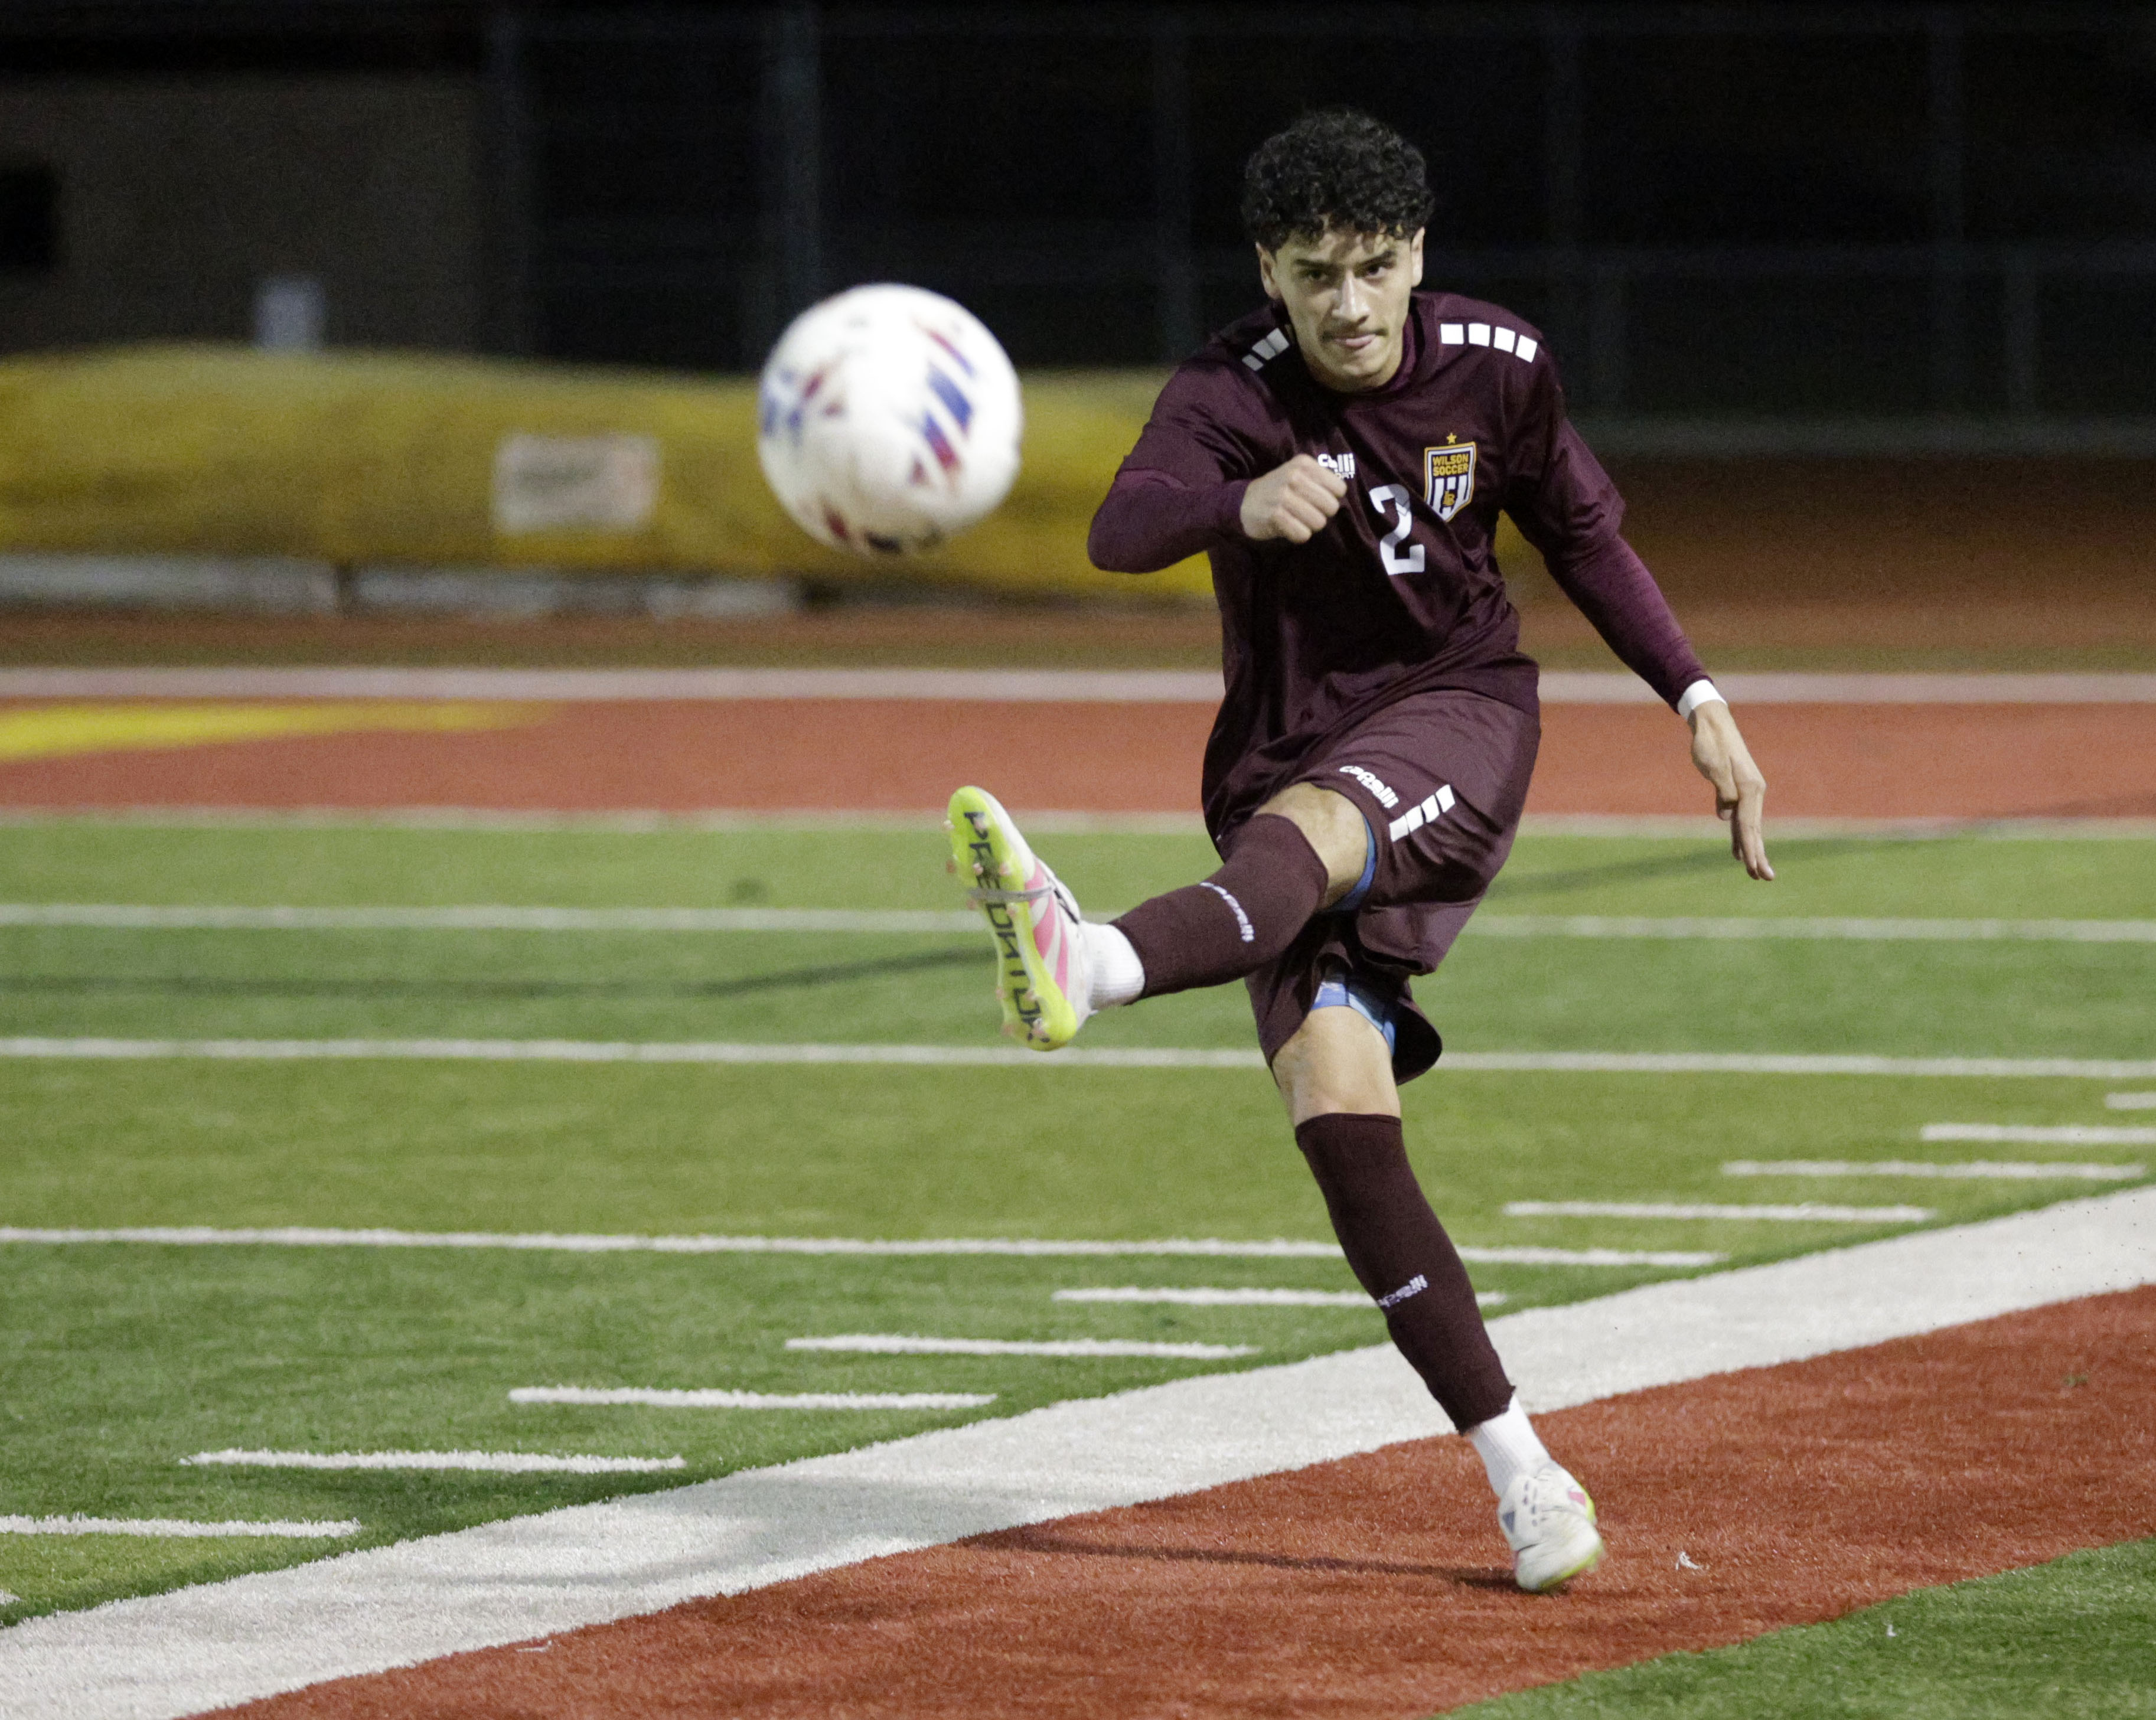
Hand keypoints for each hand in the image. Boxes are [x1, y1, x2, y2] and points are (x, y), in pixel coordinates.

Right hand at [1240, 454, 1345, 542]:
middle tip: (1306, 513)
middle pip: (1331, 507)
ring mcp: (1283, 496)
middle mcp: (1294, 476)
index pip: (1339, 488)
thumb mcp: (1298, 474)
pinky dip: (1297, 535)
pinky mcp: (1275, 515)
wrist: (1243, 503)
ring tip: (1296, 520)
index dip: (1330, 499)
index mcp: (1304, 464)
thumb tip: (1340, 497)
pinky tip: (1287, 528)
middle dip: (1322, 515)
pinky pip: (1303, 534)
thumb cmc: (1278, 490)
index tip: (1316, 500)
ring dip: (1309, 526)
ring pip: (1319, 522)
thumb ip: (1320, 480)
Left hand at [1689, 701, 1772, 880]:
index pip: (1748, 826)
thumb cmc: (1710, 744)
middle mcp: (1753, 791)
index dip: (1750, 849)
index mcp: (1748, 788)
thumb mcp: (1713, 767)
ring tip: (1755, 871)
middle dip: (1757, 855)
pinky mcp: (1739, 790)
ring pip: (1749, 826)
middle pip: (1754, 829)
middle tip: (1763, 878)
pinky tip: (1737, 850)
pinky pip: (1741, 818)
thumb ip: (1722, 791)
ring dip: (1751, 848)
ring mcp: (1747, 791)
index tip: (1753, 868)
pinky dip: (1740, 835)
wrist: (1713, 724)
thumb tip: (1726, 816)